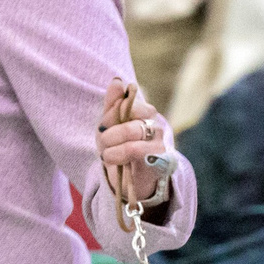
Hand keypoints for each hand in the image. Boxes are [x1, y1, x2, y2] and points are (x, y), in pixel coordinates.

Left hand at [97, 77, 176, 213]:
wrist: (128, 182)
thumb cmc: (119, 150)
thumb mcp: (109, 127)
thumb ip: (113, 104)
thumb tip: (117, 80)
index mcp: (146, 114)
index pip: (131, 102)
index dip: (113, 112)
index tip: (102, 126)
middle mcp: (157, 126)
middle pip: (133, 117)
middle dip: (113, 130)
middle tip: (103, 141)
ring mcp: (161, 144)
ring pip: (135, 134)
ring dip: (114, 145)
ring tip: (106, 154)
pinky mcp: (161, 162)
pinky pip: (138, 152)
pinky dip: (119, 156)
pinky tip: (112, 160)